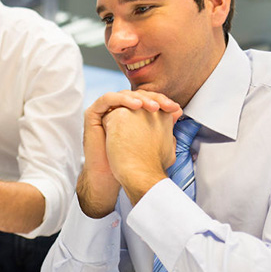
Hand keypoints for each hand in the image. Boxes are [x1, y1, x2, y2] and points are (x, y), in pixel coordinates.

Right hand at [78, 90, 180, 217]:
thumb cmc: (129, 163)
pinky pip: (107, 99)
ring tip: (153, 107)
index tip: (176, 109)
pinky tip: (136, 106)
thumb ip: (163, 126)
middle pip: (136, 95)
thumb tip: (178, 111)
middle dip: (154, 98)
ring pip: (123, 95)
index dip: (162, 101)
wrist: (111, 177)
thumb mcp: (152, 142)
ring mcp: (105, 111)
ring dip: (140, 98)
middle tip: (166, 106)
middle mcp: (118, 111)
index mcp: (131, 115)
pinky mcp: (93, 114)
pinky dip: (122, 99)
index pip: (147, 100)